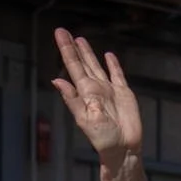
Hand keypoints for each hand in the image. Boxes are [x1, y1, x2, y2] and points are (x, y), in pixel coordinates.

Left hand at [51, 28, 140, 162]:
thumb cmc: (103, 138)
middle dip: (73, 48)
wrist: (123, 149)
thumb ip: (72, 99)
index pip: (73, 66)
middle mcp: (95, 88)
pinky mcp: (124, 93)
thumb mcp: (84, 119)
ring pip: (96, 66)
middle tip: (63, 32)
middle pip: (82, 63)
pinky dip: (113, 65)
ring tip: (80, 39)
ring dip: (88, 53)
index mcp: (84, 92)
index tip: (59, 33)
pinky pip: (117, 75)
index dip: (66, 49)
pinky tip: (108, 56)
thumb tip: (56, 81)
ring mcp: (109, 90)